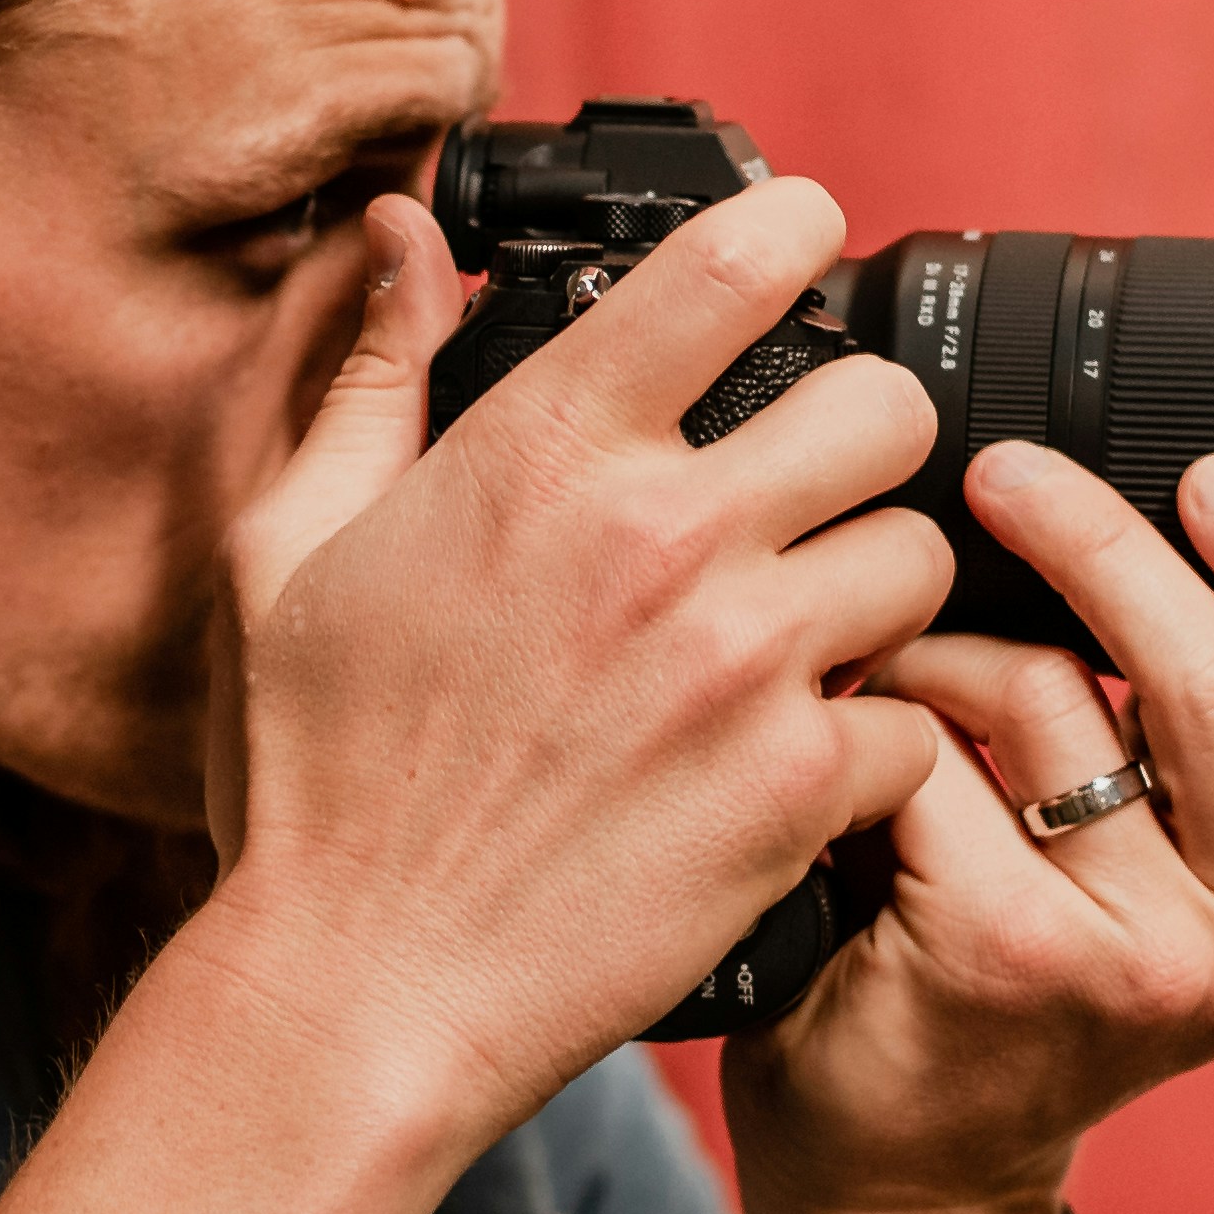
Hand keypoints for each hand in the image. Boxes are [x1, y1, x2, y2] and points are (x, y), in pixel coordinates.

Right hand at [190, 185, 956, 1152]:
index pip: (736, 260)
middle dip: (862, 441)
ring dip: (875, 596)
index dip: (794, 229)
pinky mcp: (796, 789)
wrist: (368, 985)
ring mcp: (744, 664)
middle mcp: (663, 536)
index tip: (802, 244)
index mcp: (546, 450)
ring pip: (921, 559)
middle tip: (815, 494)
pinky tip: (790, 767)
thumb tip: (401, 235)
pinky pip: (913, 721)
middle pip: (886, 405)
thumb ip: (370, 374)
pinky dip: (871, 749)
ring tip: (800, 645)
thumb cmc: (321, 775)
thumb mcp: (292, 546)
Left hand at [725, 446, 1213, 1213]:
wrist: (904, 1176)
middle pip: (1212, 681)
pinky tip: (843, 743)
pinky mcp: (1014, 956)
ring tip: (892, 659)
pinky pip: (939, 761)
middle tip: (1010, 478)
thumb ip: (1187, 735)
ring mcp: (1143, 959)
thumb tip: (1142, 516)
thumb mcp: (1157, 866)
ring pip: (1053, 702)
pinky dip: (882, 723)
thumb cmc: (1014, 984)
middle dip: (1099, 543)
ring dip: (949, 649)